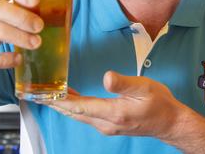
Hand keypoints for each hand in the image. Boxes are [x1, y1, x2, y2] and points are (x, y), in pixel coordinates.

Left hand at [46, 71, 186, 139]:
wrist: (169, 122)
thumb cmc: (159, 103)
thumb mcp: (144, 87)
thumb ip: (123, 83)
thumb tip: (106, 77)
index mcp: (113, 113)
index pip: (79, 106)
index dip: (59, 100)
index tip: (42, 94)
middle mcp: (106, 123)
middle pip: (73, 113)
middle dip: (54, 103)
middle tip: (35, 93)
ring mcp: (106, 126)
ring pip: (78, 115)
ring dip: (62, 105)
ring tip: (46, 95)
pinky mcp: (108, 125)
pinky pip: (85, 116)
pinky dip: (73, 107)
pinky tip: (68, 99)